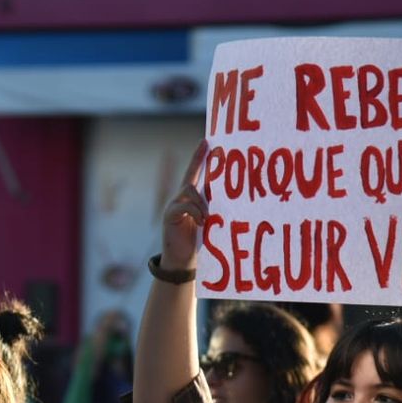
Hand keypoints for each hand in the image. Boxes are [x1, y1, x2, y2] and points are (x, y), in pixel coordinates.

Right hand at [159, 140, 209, 271]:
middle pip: (190, 176)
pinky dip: (196, 212)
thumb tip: (232, 199)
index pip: (194, 173)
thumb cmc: (198, 243)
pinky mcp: (170, 215)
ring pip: (189, 190)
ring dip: (202, 202)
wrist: (181, 262)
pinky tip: (201, 223)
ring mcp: (173, 205)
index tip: (207, 140)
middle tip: (211, 148)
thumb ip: (213, 209)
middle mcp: (180, 197)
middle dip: (199, 161)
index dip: (199, 157)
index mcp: (190, 198)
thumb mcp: (209, 223)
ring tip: (208, 217)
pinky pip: (184, 205)